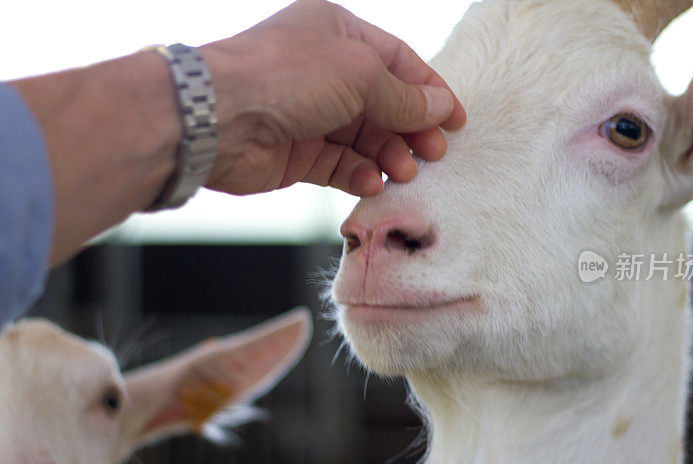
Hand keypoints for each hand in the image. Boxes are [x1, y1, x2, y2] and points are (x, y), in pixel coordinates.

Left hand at [201, 0, 466, 196]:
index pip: (397, 62)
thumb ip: (404, 96)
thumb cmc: (286, 76)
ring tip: (405, 172)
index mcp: (337, 33)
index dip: (429, 91)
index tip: (455, 121)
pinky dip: (359, 174)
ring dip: (388, 155)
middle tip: (434, 153)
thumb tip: (441, 107)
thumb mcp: (360, 74)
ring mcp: (309, 113)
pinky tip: (371, 181)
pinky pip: (339, 164)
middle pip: (383, 103)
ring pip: (364, 138)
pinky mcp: (297, 152)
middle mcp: (323, 70)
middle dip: (411, 128)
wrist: (218, 118)